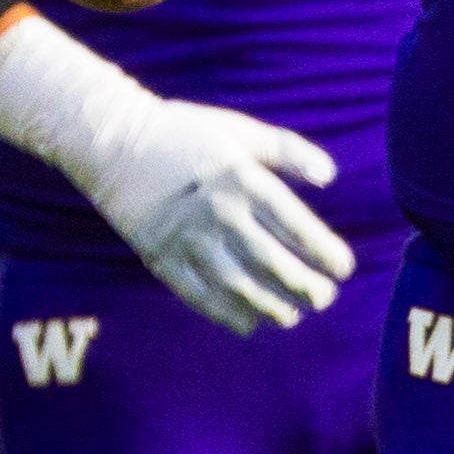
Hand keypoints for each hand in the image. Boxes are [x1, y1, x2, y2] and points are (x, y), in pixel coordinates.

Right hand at [0, 19, 357, 333]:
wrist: (110, 141)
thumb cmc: (182, 132)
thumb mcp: (240, 130)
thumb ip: (289, 151)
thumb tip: (330, 177)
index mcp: (244, 181)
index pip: (299, 229)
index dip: (327, 255)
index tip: (343, 269)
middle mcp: (219, 213)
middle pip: (274, 265)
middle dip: (307, 289)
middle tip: (323, 298)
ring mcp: (188, 239)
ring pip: (240, 287)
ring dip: (272, 308)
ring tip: (292, 315)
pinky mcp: (160, 256)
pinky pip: (198, 295)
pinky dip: (227, 315)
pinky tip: (249, 322)